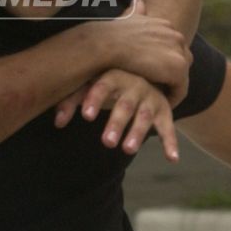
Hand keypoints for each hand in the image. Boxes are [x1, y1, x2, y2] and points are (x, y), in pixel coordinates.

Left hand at [52, 70, 178, 160]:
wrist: (143, 71)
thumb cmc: (108, 82)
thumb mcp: (90, 85)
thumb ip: (72, 101)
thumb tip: (57, 123)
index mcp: (114, 75)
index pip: (102, 86)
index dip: (94, 100)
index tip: (86, 116)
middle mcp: (135, 84)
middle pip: (126, 104)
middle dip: (116, 123)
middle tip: (106, 142)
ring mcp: (150, 98)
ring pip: (144, 116)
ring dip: (137, 133)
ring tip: (127, 151)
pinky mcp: (164, 111)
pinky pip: (168, 128)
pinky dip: (171, 143)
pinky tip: (172, 159)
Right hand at [97, 1, 191, 100]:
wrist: (106, 45)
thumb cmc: (109, 35)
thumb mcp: (126, 19)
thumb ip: (136, 12)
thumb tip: (139, 2)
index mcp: (165, 25)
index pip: (173, 47)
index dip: (163, 63)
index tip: (153, 75)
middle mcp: (176, 35)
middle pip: (182, 61)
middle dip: (171, 75)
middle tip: (158, 90)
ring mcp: (179, 52)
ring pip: (181, 77)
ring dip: (172, 88)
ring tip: (159, 101)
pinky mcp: (178, 69)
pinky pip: (180, 90)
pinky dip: (172, 99)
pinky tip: (159, 105)